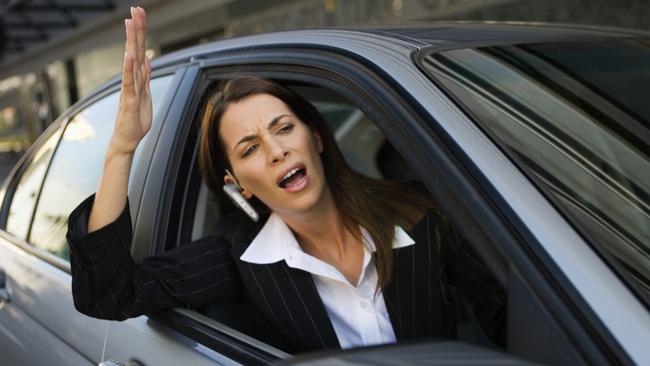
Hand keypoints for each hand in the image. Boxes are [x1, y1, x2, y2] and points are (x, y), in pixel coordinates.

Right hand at [111, 7, 151, 154]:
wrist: (126, 141)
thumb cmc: (135, 121)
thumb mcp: (145, 95)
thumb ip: (144, 77)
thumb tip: (147, 60)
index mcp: (138, 78)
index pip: (141, 50)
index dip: (141, 33)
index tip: (139, 14)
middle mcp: (132, 79)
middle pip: (136, 49)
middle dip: (137, 29)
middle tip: (136, 9)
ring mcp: (130, 88)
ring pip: (132, 60)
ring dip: (132, 41)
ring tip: (130, 22)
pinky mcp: (129, 100)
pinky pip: (129, 81)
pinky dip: (129, 68)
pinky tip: (129, 54)